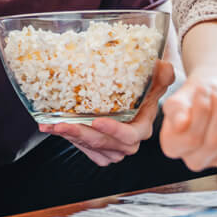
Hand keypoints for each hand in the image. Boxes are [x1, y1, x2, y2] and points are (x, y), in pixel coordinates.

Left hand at [38, 60, 174, 165]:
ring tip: (52, 125)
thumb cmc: (146, 87)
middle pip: (105, 145)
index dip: (114, 131)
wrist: (136, 93)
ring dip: (71, 138)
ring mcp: (114, 147)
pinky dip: (69, 139)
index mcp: (142, 127)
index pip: (130, 136)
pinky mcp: (100, 148)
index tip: (96, 121)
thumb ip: (161, 75)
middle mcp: (128, 141)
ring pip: (92, 148)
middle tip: (61, 125)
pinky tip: (53, 127)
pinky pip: (85, 149)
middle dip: (82, 135)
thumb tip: (164, 67)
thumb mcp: (155, 79)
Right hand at [160, 69, 216, 170]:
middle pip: (216, 141)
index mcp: (173, 146)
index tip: (202, 89)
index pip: (192, 138)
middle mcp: (196, 158)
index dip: (201, 110)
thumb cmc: (193, 95)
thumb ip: (176, 110)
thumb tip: (181, 124)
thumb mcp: (179, 98)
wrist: (213, 89)